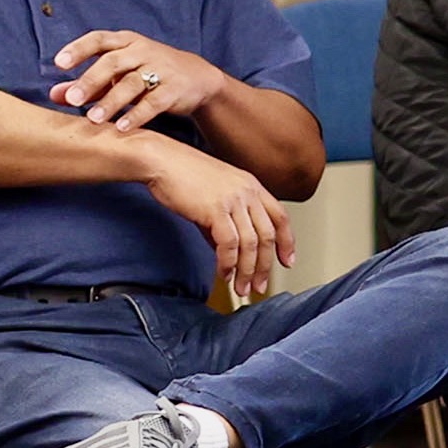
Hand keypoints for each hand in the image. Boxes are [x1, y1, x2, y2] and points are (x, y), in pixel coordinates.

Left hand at [50, 30, 233, 133]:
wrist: (197, 77)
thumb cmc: (147, 72)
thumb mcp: (118, 73)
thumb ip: (87, 83)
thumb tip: (53, 95)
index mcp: (125, 42)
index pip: (99, 39)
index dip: (78, 49)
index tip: (58, 63)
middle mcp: (142, 51)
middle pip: (113, 62)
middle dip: (90, 80)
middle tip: (72, 99)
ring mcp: (161, 68)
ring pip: (132, 83)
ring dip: (111, 101)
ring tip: (93, 119)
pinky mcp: (175, 88)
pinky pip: (154, 102)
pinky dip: (138, 115)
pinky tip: (122, 128)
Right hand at [140, 138, 289, 302]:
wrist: (160, 160)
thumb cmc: (180, 173)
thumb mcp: (211, 195)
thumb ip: (222, 221)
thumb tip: (223, 248)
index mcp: (251, 185)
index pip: (280, 218)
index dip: (286, 242)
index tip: (286, 261)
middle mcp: (247, 192)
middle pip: (268, 236)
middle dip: (264, 266)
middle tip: (258, 285)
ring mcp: (233, 200)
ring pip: (251, 244)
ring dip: (246, 270)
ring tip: (240, 288)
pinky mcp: (215, 209)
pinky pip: (229, 243)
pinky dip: (228, 263)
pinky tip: (223, 273)